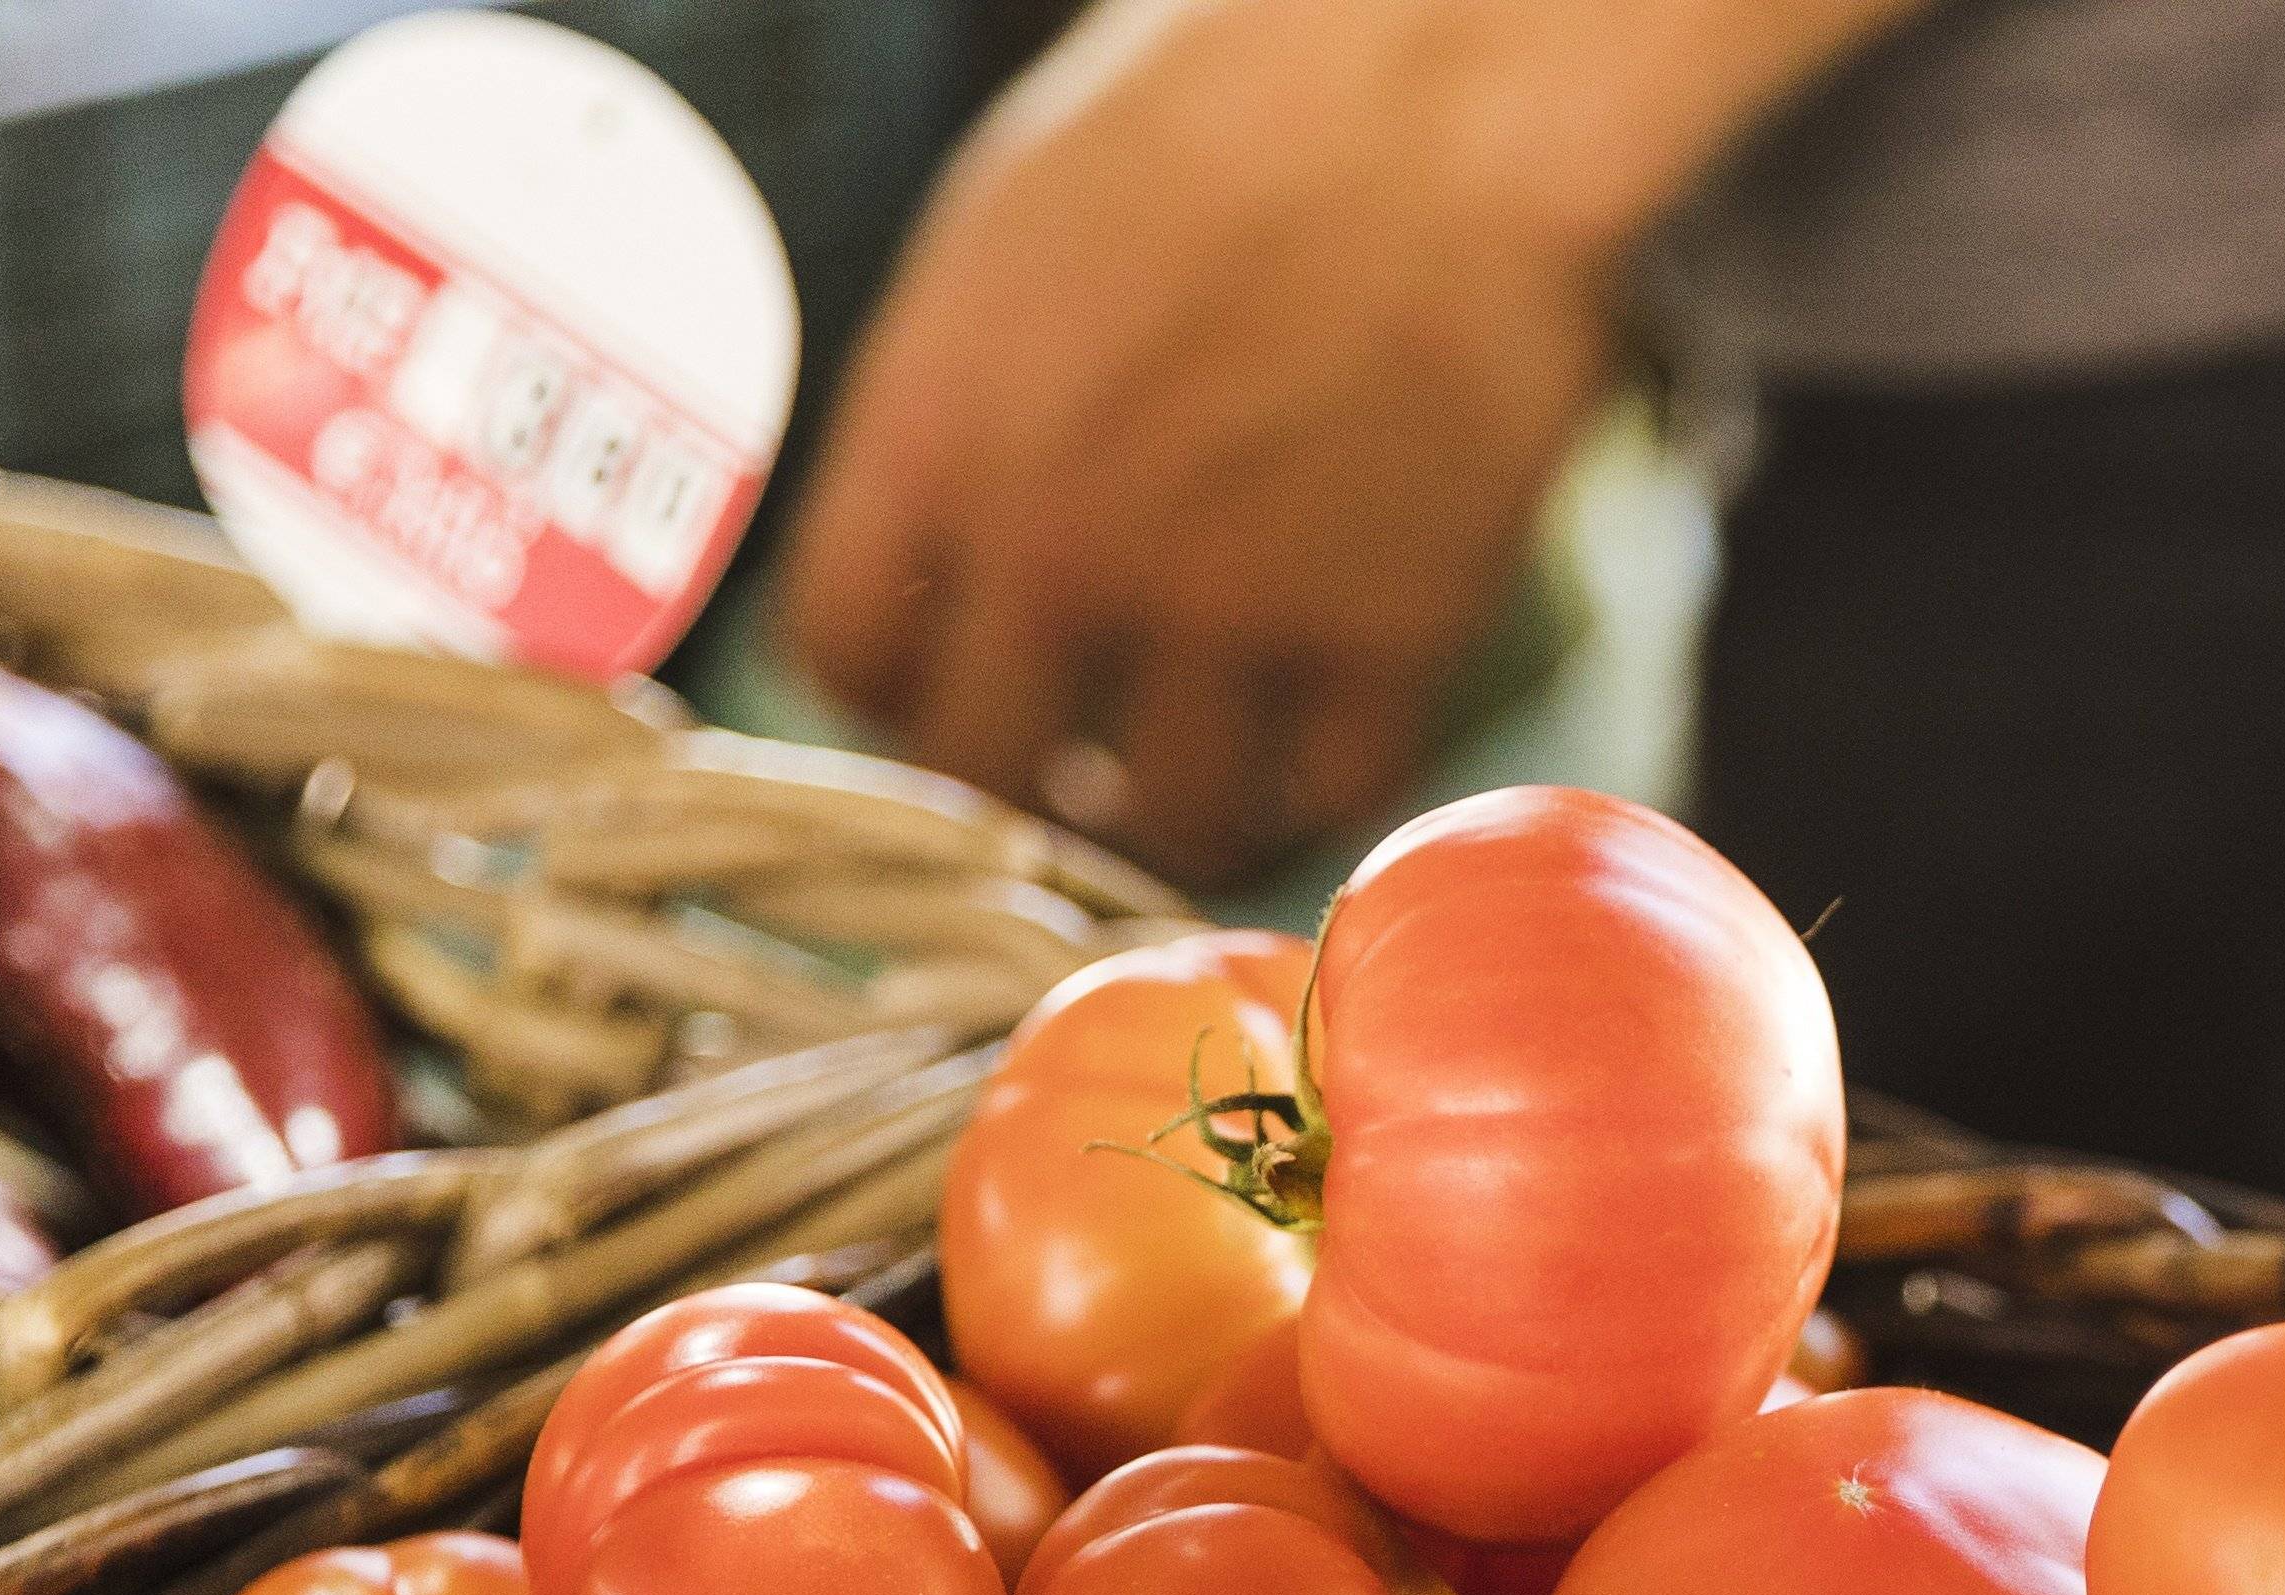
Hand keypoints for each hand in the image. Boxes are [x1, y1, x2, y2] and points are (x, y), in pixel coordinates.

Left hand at [790, 0, 1901, 880]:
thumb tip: (941, 532)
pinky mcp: (1390, 630)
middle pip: (980, 773)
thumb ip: (957, 398)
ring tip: (1194, 773)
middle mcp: (1062, 537)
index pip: (839, 650)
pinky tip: (1313, 741)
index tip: (934, 686)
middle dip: (1014, 783)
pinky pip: (1333, 787)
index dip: (885, 688)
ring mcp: (1232, 599)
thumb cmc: (1227, 108)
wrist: (1444, 84)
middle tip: (1065, 767)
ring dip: (1168, 813)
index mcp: (939, 423)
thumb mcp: (1010, 229)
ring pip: (1164, 819)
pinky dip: (1319, 784)